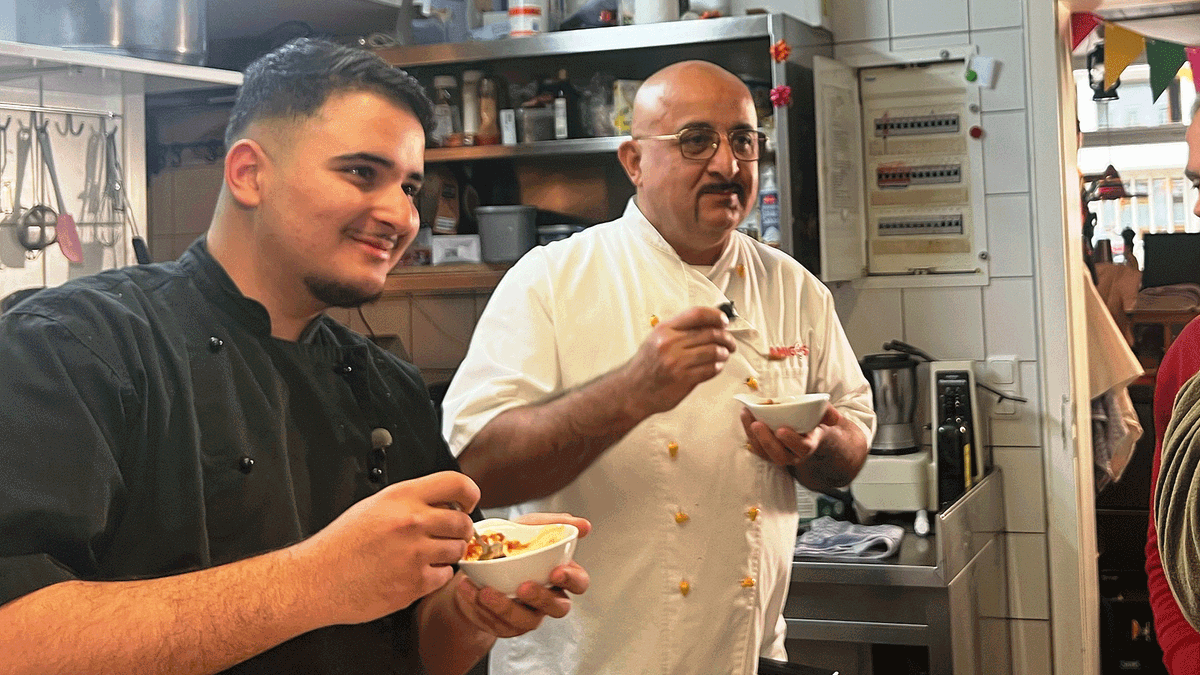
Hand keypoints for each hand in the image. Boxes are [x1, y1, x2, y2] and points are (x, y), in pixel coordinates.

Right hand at [294, 471, 479, 625]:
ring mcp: (415, 553)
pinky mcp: (415, 583)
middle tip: (447, 535)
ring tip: (425, 555)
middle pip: (463, 522)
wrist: (317, 579)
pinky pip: (445, 576)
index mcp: (401, 497)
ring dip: (448, 553)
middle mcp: (412, 522)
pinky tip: (415, 572)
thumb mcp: (374, 506)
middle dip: (460, 530)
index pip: (456, 484)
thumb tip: (443, 503)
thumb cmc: (341, 544)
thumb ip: (410, 501)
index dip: (470, 494)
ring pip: (457, 550)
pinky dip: (436, 576)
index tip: (468, 503)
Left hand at [452, 513, 590, 637]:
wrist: (473, 565)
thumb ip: (554, 524)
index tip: (556, 571)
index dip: (571, 580)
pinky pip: (498, 624)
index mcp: (558, 574)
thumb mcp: (528, 527)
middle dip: (541, 599)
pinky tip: (469, 589)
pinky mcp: (505, 626)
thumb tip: (584, 525)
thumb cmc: (509, 546)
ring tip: (486, 591)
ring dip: (506, 607)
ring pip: (526, 621)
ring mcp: (527, 615)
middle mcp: (547, 598)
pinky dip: (481, 608)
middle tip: (523, 586)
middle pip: (558, 608)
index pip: (579, 582)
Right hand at [622, 306, 735, 415]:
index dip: (715, 315)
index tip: (724, 321)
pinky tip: (716, 366)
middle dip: (726, 338)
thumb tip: (708, 324)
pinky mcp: (684, 379)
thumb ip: (679, 330)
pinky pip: (711, 369)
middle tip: (730, 342)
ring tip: (724, 355)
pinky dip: (718, 367)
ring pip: (714, 351)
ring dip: (724, 353)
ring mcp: (677, 362)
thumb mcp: (656, 339)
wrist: (632, 390)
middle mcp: (671, 343)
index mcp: (665, 330)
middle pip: (710, 333)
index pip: (697, 314)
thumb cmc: (646, 366)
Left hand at [740, 404, 840, 467]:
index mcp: (809, 446)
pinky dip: (748, 432)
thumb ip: (829, 414)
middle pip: (779, 456)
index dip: (791, 440)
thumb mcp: (824, 416)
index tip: (781, 430)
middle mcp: (793, 455)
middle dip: (767, 441)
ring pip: (764, 452)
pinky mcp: (766, 450)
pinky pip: (756, 446)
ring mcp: (778, 454)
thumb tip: (834, 417)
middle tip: (757, 424)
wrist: (807, 432)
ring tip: (746, 415)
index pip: (802, 448)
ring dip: (753, 435)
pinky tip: (745, 415)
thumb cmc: (814, 422)